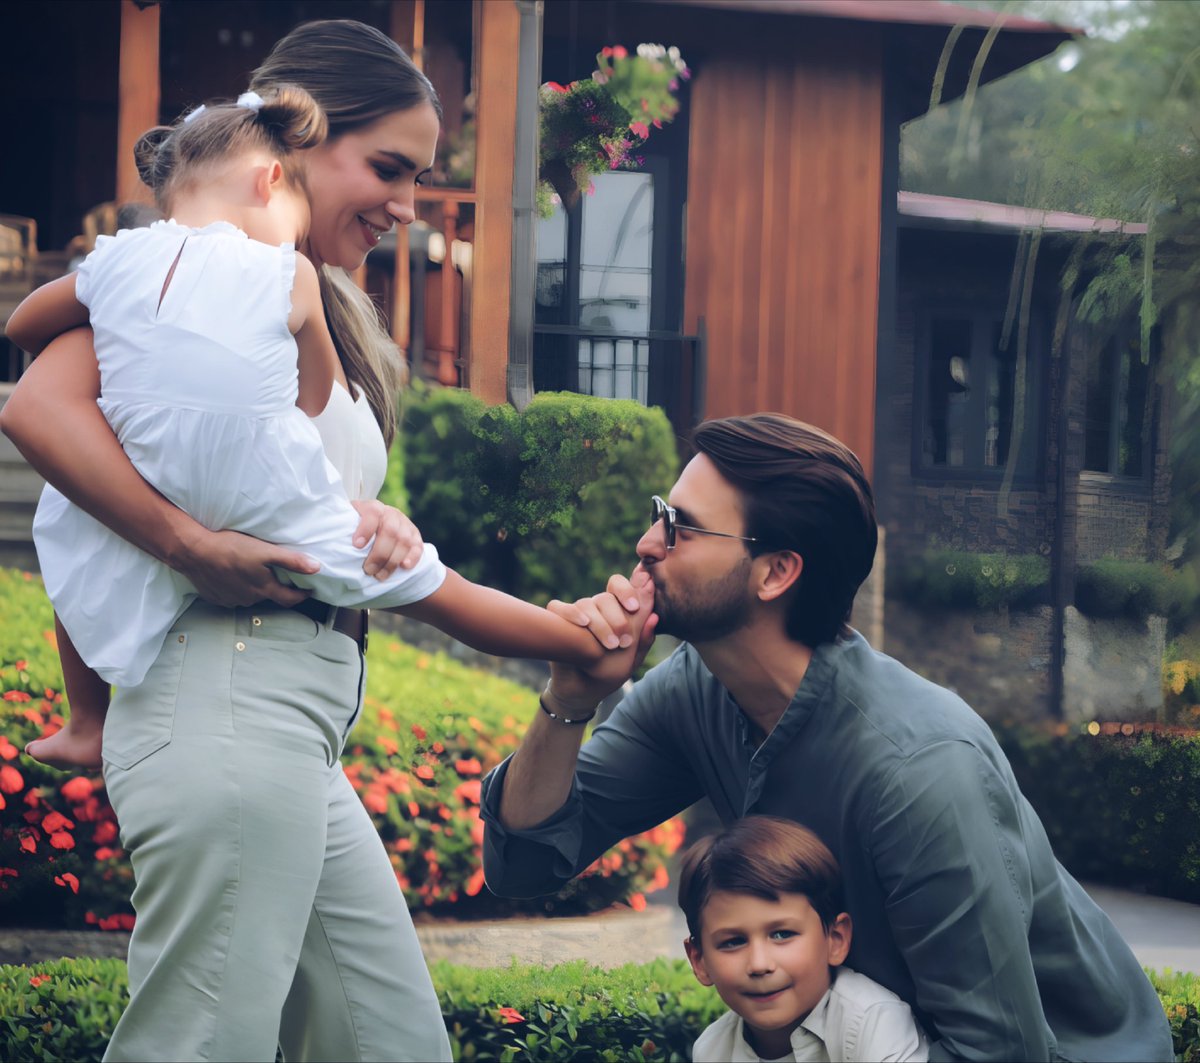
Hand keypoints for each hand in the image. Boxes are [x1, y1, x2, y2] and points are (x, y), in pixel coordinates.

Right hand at [175, 526, 319, 607]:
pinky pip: (232, 595)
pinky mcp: (216, 597)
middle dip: (276, 587)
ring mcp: (230, 600)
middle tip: (277, 574)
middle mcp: (248, 599)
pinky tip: (232, 574)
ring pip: (250, 596)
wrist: (193, 551)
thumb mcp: (265, 551)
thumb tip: (316, 568)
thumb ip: (291, 561)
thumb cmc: (230, 548)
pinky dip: (236, 587)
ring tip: (251, 571)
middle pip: (269, 596)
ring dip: (254, 586)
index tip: (308, 590)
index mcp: (263, 589)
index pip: (289, 599)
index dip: (301, 595)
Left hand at [350, 499, 423, 579]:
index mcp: (373, 508)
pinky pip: (418, 546)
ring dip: (392, 561)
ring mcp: (405, 524)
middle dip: (379, 554)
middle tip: (368, 570)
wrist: (377, 527)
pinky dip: (413, 557)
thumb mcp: (348, 524)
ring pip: (404, 541)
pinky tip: (404, 567)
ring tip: (380, 576)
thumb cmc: (357, 531)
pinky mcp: (415, 536)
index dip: (365, 529)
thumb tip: (329, 547)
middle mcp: (391, 513)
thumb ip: (342, 530)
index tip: (356, 545)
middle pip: (390, 531)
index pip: (372, 513)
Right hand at [545, 567, 656, 707]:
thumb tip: (655, 616)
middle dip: (617, 618)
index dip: (628, 589)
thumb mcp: (632, 659)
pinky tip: (583, 624)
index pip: (620, 586)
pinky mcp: (556, 623)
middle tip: (625, 642)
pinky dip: (570, 612)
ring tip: (611, 645)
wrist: (583, 691)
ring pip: (585, 604)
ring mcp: (575, 615)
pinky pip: (558, 607)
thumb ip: (644, 638)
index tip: (635, 607)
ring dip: (600, 624)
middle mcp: (594, 609)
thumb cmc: (610, 672)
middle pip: (605, 597)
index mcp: (614, 611)